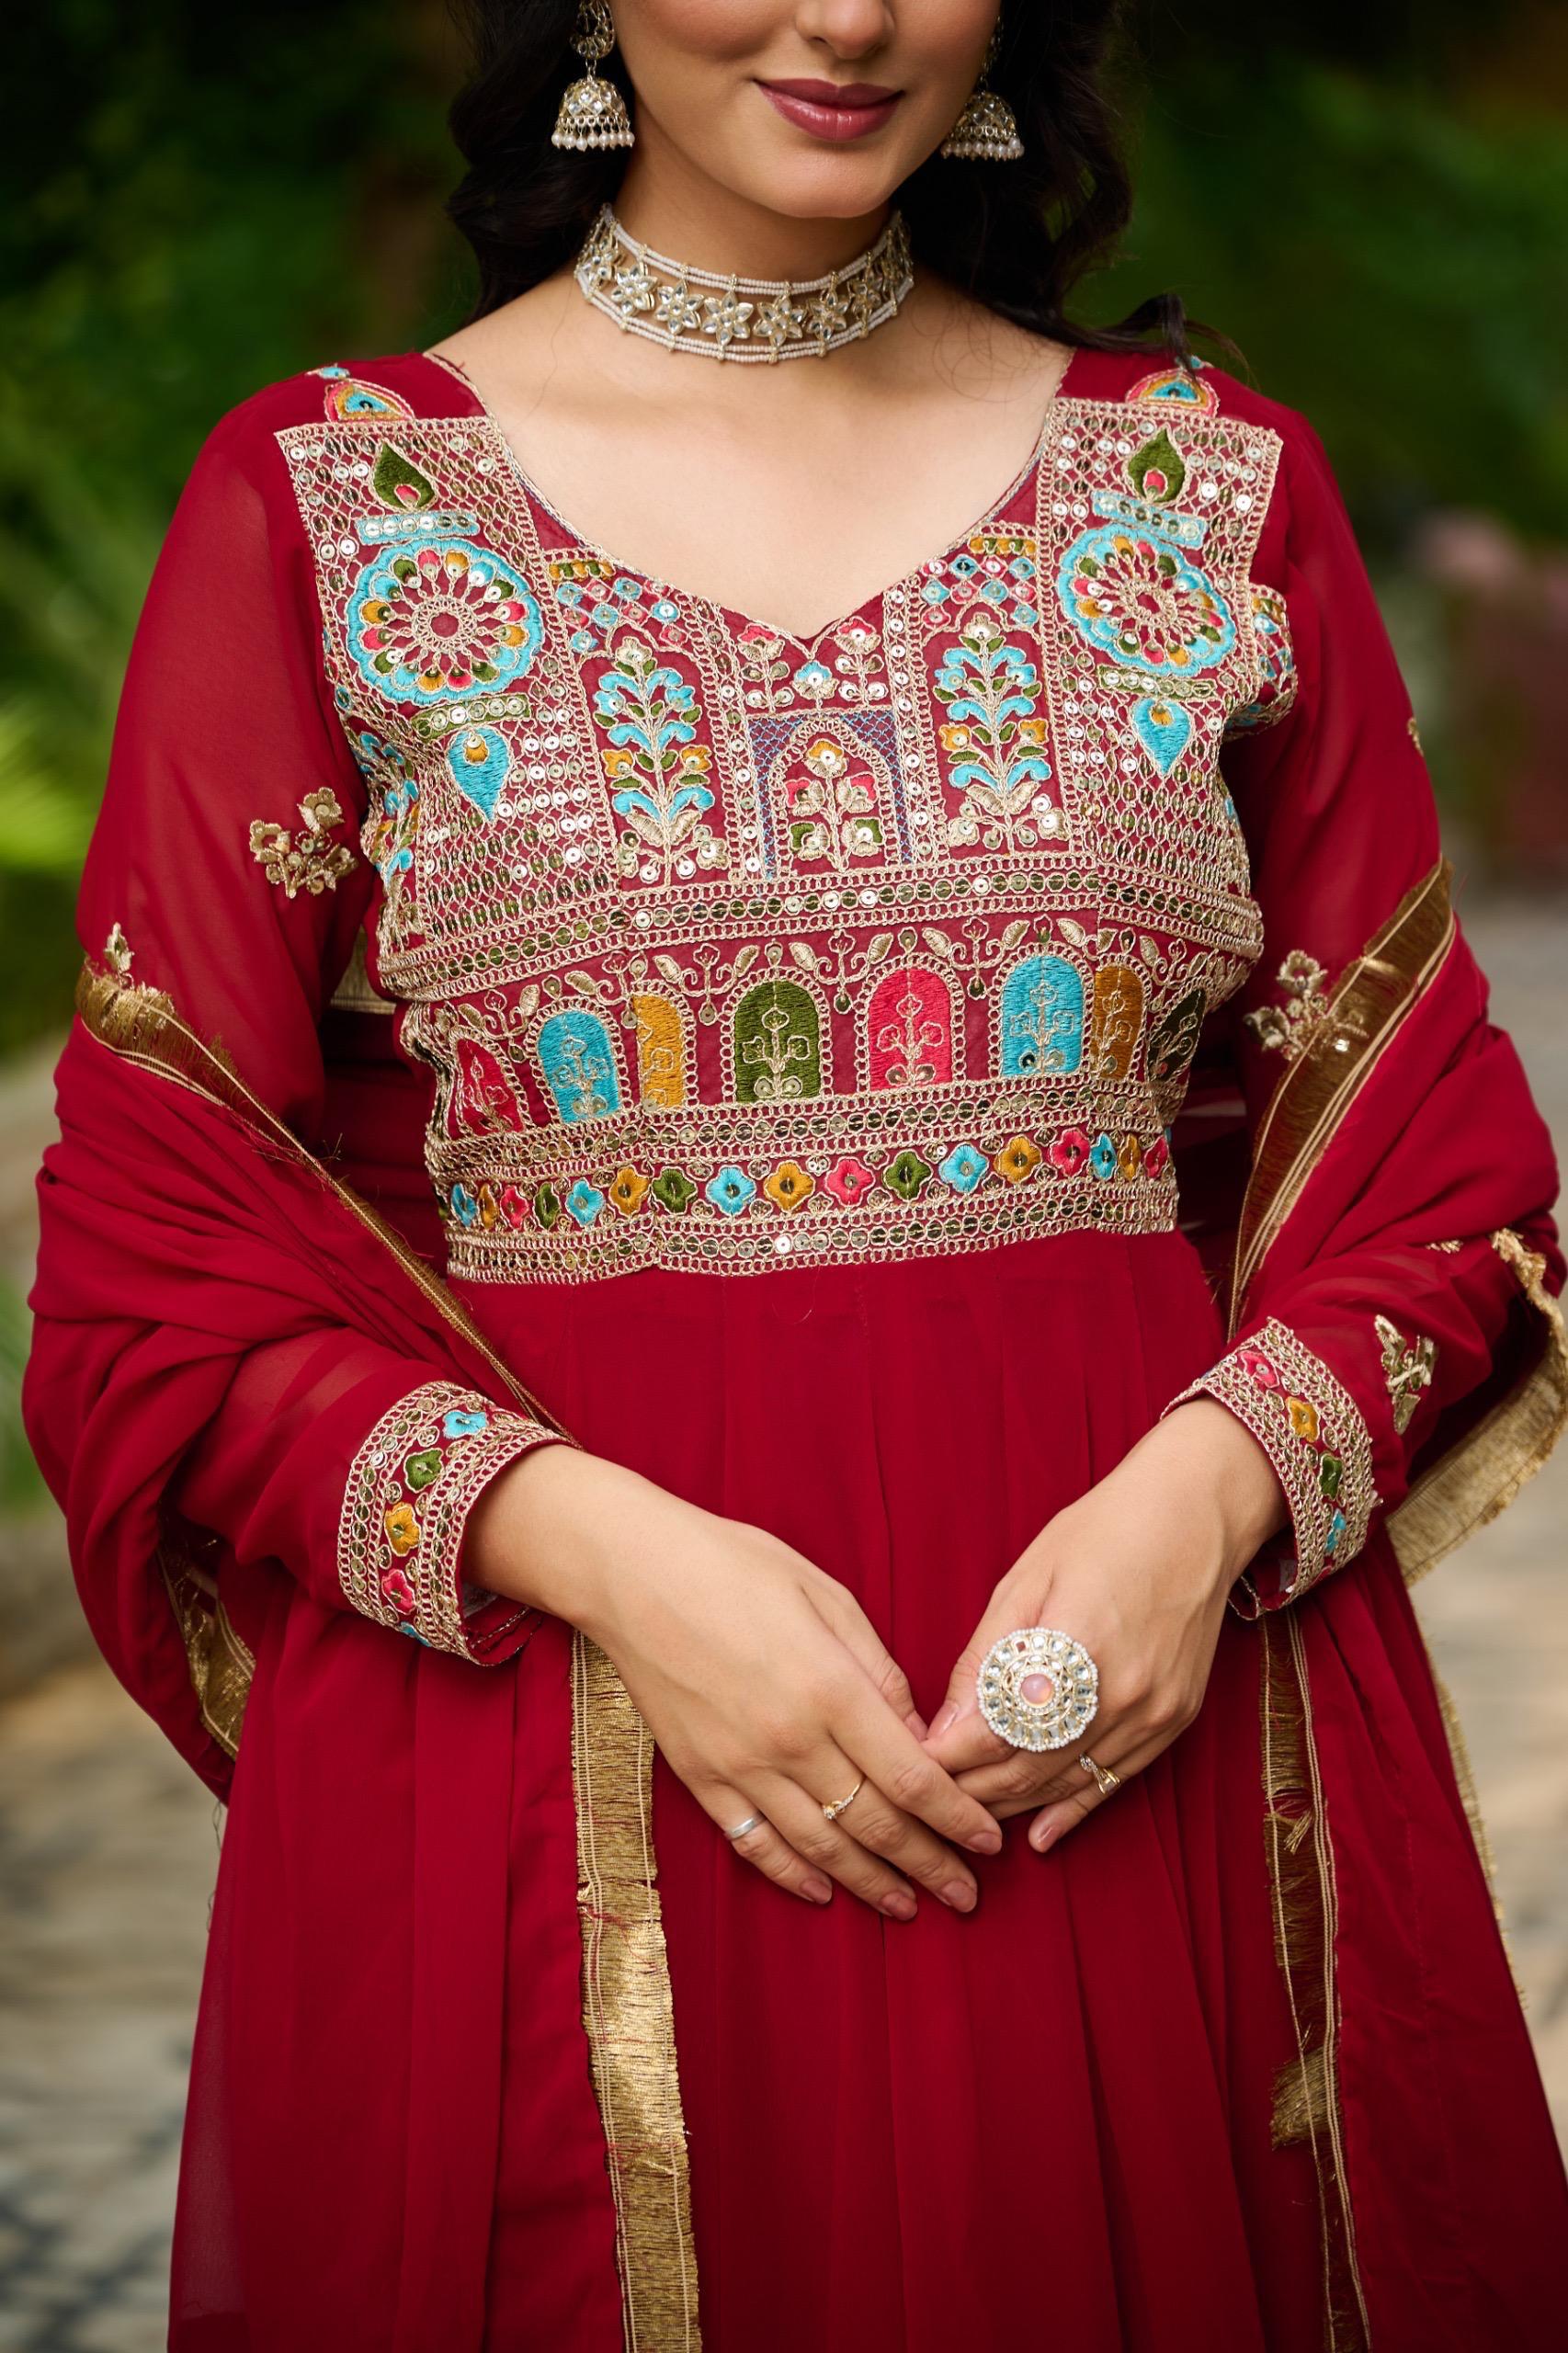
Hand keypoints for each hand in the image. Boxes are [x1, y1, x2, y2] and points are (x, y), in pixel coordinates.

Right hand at [467, 1444, 1002, 1916]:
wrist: (633, 1573)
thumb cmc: (735, 1565)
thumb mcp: (827, 1597)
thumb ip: (877, 1671)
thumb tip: (918, 1734)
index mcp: (831, 1690)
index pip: (913, 1779)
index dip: (958, 1819)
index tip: (989, 1842)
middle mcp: (789, 1741)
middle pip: (876, 1825)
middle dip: (930, 1865)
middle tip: (966, 1895)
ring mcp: (740, 1766)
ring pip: (820, 1848)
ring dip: (871, 1884)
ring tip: (908, 1907)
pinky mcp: (699, 1777)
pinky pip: (754, 1844)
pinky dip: (792, 1876)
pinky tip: (824, 1892)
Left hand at [922, 1401, 1285, 1852]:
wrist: (1196, 1516)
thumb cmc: (1102, 1533)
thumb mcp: (1025, 1579)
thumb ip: (983, 1660)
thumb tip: (942, 1729)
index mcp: (1072, 1644)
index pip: (994, 1730)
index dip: (945, 1756)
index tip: (904, 1763)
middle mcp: (1118, 1690)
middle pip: (1027, 1768)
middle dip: (968, 1790)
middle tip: (922, 1797)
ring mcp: (1152, 1711)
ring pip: (1066, 1783)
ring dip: (1011, 1805)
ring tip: (964, 1817)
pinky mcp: (1174, 1721)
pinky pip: (1115, 1781)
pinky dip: (1072, 1809)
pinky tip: (1039, 1834)